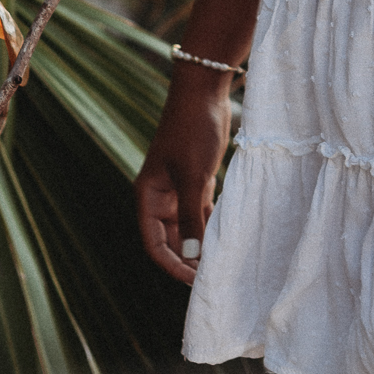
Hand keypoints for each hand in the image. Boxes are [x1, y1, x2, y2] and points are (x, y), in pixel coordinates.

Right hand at [135, 72, 233, 283]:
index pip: (154, 243)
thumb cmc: (192, 131)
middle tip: (211, 278)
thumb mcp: (193, 177)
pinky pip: (201, 212)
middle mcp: (160, 196)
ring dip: (200, 244)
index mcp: (148, 196)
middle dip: (187, 259)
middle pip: (171, 239)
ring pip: (187, 227)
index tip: (192, 281)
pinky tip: (224, 239)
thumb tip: (192, 258)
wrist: (204, 91)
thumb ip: (192, 218)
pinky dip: (210, 225)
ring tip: (219, 264)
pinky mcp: (197, 179)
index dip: (171, 264)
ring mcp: (179, 188)